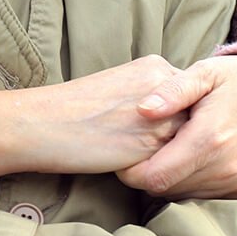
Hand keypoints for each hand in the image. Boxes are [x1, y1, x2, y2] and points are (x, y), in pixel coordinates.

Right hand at [0, 55, 187, 181]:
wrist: (42, 122)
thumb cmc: (73, 107)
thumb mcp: (119, 86)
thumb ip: (152, 95)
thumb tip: (176, 119)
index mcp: (155, 66)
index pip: (188, 98)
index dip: (171, 117)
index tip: (145, 127)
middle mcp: (166, 86)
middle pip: (194, 119)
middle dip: (177, 135)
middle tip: (141, 144)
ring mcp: (163, 115)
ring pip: (187, 143)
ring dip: (169, 154)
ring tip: (133, 154)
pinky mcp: (152, 145)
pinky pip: (172, 164)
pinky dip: (158, 169)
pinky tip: (129, 163)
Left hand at [117, 54, 236, 198]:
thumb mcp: (204, 72)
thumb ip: (171, 91)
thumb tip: (141, 109)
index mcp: (210, 138)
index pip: (155, 177)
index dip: (130, 171)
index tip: (123, 154)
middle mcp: (227, 167)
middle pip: (165, 189)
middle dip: (146, 173)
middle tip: (141, 148)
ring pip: (184, 195)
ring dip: (169, 179)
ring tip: (166, 149)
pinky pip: (207, 196)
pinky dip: (191, 182)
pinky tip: (188, 158)